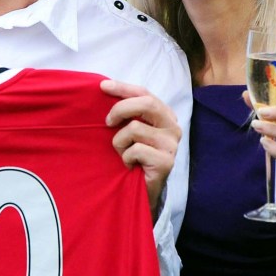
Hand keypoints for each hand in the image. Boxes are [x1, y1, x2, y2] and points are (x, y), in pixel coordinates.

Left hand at [100, 79, 181, 218]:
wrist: (143, 189)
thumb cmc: (134, 156)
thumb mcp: (130, 130)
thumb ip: (126, 112)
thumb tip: (104, 89)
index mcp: (165, 115)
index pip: (145, 93)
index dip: (123, 88)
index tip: (103, 86)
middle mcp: (173, 127)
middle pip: (146, 103)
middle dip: (120, 109)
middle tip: (107, 122)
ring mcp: (172, 144)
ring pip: (135, 128)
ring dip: (120, 142)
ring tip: (124, 153)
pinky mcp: (166, 161)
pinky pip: (136, 150)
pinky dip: (126, 158)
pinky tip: (131, 165)